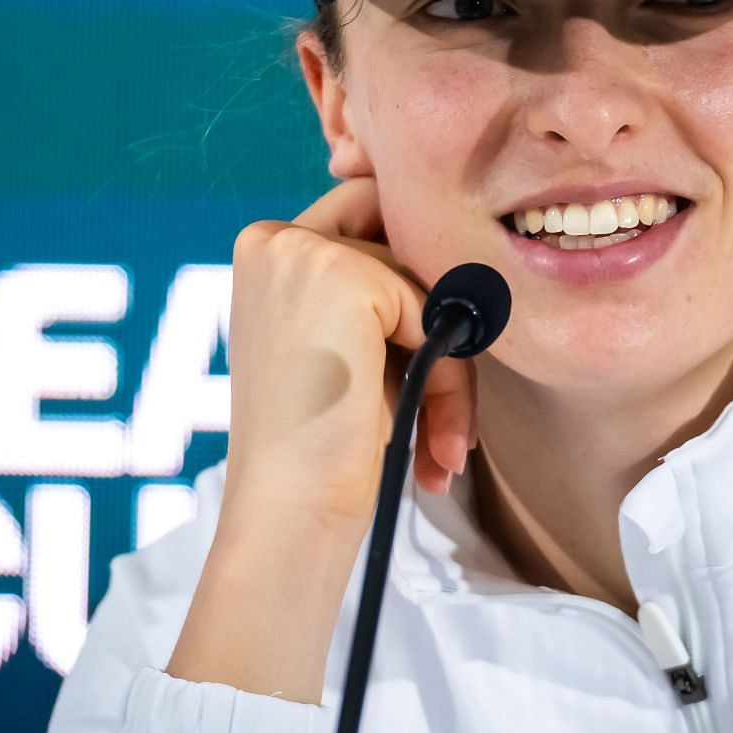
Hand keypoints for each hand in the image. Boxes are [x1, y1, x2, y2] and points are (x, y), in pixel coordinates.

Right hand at [220, 175, 478, 533]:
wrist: (293, 514)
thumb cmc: (324, 446)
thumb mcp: (347, 345)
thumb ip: (384, 290)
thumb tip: (466, 261)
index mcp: (265, 252)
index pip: (371, 218)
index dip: (411, 282)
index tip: (425, 348)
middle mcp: (272, 238)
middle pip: (406, 243)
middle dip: (435, 325)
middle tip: (437, 412)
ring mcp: (301, 249)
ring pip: (427, 281)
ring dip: (448, 366)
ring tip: (437, 440)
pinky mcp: (340, 273)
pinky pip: (433, 308)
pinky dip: (444, 373)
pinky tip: (420, 431)